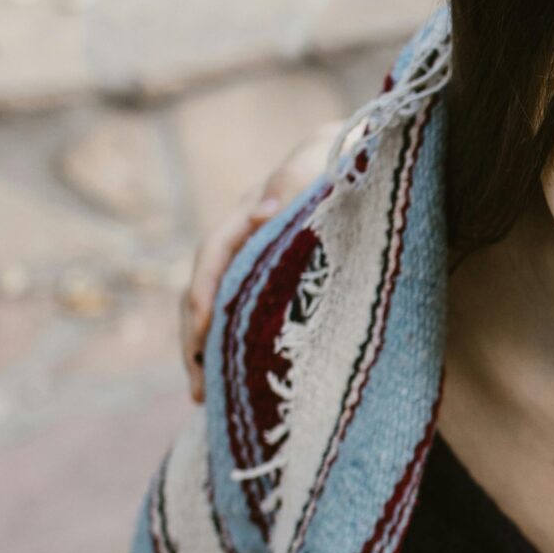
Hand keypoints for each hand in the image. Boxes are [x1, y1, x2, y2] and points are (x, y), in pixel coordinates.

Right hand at [178, 119, 344, 400]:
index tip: (200, 330)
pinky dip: (237, 346)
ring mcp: (256, 262)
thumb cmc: (344, 156)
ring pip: (219, 310)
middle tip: (196, 389)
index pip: (214, 255)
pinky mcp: (274, 282)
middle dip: (193, 340)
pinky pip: (246, 316)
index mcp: (251, 213)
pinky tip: (238, 382)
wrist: (360, 154)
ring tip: (205, 398)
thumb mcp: (324, 159)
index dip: (203, 293)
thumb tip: (264, 210)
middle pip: (204, 292)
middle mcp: (244, 240)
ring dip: (208, 351)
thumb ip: (297, 178)